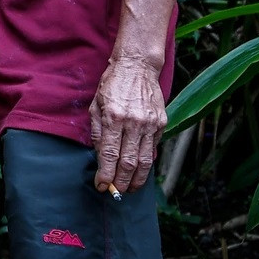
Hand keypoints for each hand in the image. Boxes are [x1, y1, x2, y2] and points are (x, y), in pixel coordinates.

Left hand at [89, 57, 165, 194]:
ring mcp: (150, 124)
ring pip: (145, 160)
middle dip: (121, 182)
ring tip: (130, 188)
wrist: (137, 66)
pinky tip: (140, 171)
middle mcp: (134, 123)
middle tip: (116, 193)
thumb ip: (98, 131)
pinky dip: (147, 163)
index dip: (106, 174)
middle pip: (129, 163)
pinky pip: (153, 148)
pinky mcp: (161, 123)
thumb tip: (101, 156)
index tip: (101, 186)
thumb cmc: (112, 84)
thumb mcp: (96, 105)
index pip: (110, 155)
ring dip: (137, 179)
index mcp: (114, 118)